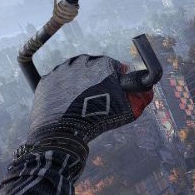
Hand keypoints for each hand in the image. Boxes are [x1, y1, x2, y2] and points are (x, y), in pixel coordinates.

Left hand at [25, 55, 153, 152]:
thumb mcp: (126, 110)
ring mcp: (61, 70)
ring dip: (79, 78)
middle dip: (97, 75)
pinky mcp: (46, 80)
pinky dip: (62, 86)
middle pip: (92, 64)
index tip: (115, 88)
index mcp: (102, 65)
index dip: (116, 76)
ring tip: (80, 97)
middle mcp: (81, 62)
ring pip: (73, 69)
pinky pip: (57, 78)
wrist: (62, 132)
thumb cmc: (97, 119)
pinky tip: (66, 100)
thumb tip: (148, 91)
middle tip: (98, 93)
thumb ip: (141, 98)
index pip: (114, 65)